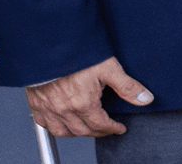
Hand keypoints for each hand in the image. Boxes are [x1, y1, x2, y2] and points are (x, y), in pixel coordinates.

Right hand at [26, 57, 151, 136]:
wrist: (47, 48)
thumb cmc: (77, 55)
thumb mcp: (108, 68)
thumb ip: (127, 86)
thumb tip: (145, 99)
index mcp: (83, 103)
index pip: (101, 124)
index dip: (112, 128)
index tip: (119, 128)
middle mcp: (64, 110)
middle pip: (83, 131)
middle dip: (98, 132)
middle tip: (107, 129)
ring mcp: (48, 108)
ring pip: (63, 131)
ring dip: (77, 133)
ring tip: (88, 128)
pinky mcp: (36, 103)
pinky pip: (44, 124)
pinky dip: (55, 127)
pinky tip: (62, 123)